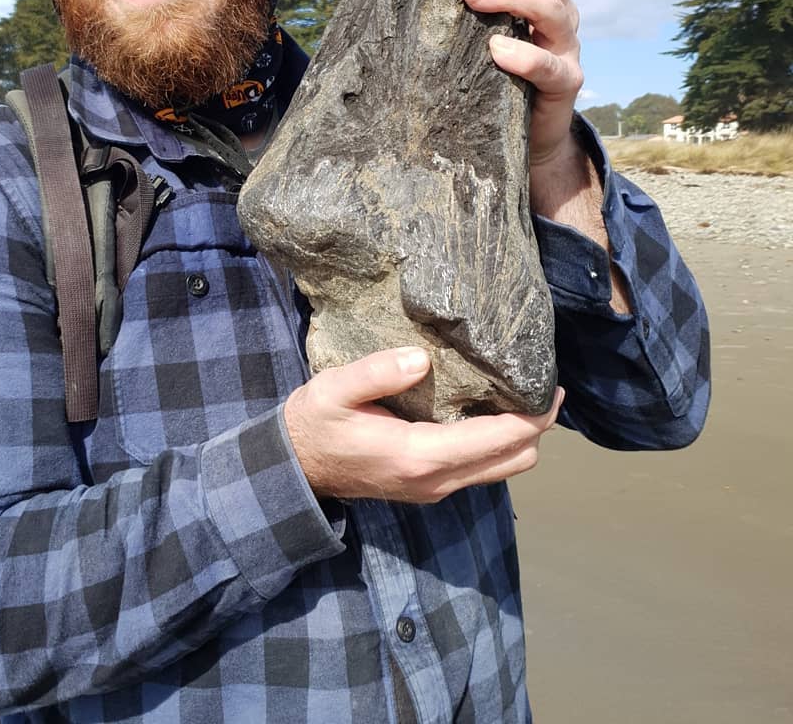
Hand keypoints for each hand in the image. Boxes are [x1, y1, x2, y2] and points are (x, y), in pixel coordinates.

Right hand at [284, 346, 563, 502]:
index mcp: (419, 456)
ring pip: (503, 469)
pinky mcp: (430, 487)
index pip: (499, 440)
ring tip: (520, 395)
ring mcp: (435, 489)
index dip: (534, 416)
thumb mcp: (333, 390)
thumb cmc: (314, 424)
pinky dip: (498, 444)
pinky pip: (483, 469)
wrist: (296, 468)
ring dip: (520, 437)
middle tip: (541, 385)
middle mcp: (436, 481)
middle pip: (515, 460)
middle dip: (536, 426)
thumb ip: (376, 373)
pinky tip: (488, 411)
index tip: (552, 386)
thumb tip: (423, 360)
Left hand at [460, 0, 581, 171]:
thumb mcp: (476, 35)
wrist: (526, 140)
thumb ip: (462, 4)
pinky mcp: (566, 85)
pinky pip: (551, 67)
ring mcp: (565, 48)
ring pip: (551, 8)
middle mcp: (558, 13)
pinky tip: (498, 51)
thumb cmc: (491, 78)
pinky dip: (526, 56)